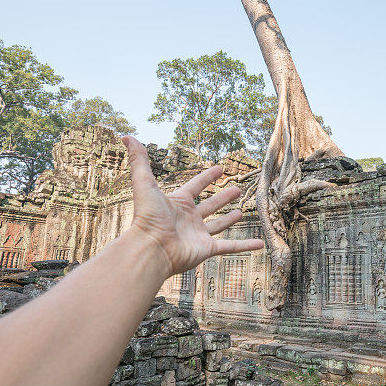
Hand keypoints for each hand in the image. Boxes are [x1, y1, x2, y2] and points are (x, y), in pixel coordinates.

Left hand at [122, 137, 263, 275]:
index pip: (196, 186)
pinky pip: (230, 247)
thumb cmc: (147, 218)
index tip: (220, 168)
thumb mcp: (144, 183)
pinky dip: (245, 246)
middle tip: (237, 188)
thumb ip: (139, 160)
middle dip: (223, 197)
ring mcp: (199, 235)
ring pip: (219, 225)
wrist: (151, 248)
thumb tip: (126, 136)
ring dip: (230, 219)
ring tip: (241, 211)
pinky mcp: (207, 249)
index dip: (207, 176)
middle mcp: (189, 218)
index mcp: (178, 203)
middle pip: (210, 205)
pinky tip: (259, 243)